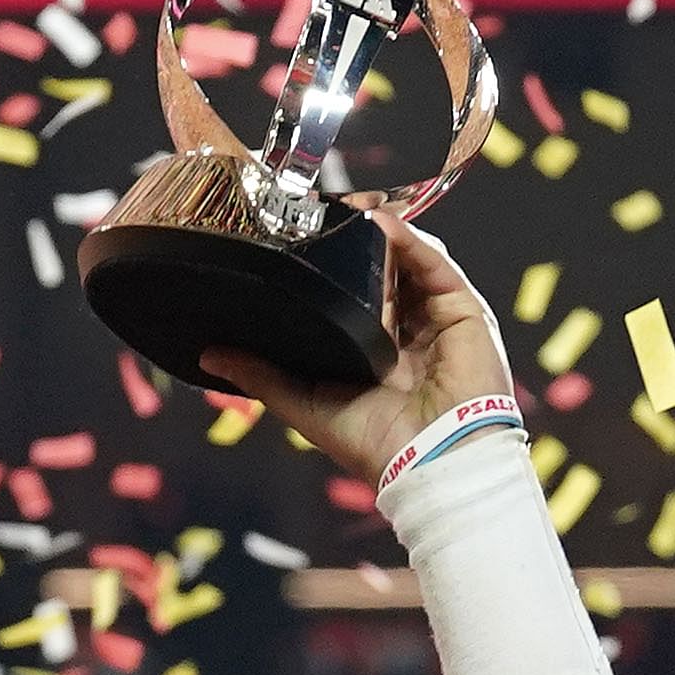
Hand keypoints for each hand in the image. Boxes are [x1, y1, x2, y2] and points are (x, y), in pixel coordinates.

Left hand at [202, 212, 512, 481]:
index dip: (336, 269)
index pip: (359, 297)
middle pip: (387, 273)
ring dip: (382, 234)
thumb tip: (209, 355)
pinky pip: (436, 266)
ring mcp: (441, 323)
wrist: (427, 462)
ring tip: (350, 212)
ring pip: (412, 263)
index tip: (305, 240)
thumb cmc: (374, 445)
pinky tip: (380, 225)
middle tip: (325, 215)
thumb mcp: (304, 403)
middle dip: (359, 243)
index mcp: (379, 356)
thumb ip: (261, 376)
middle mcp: (413, 336)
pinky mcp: (466, 315)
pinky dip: (410, 241)